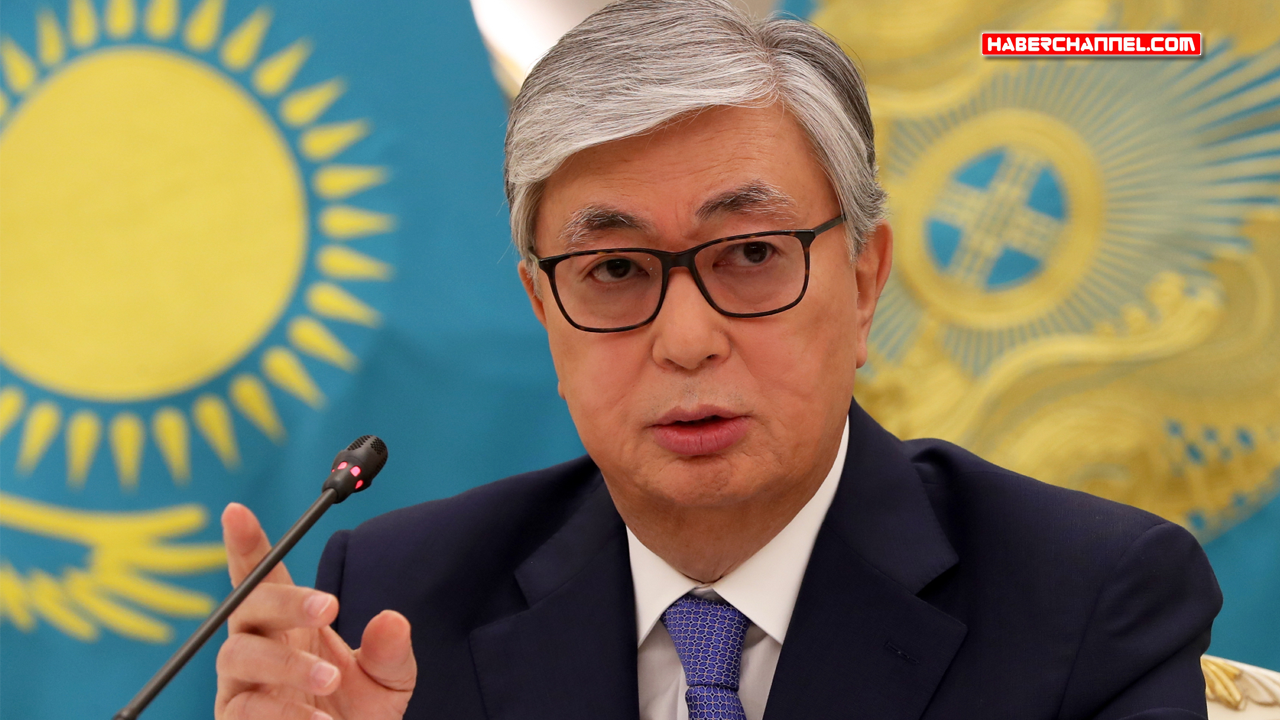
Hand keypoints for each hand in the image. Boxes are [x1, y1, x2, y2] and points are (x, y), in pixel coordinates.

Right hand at [214, 503, 415, 719]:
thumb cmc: (361, 712)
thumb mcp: (390, 679)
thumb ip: (391, 651)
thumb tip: (393, 619)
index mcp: (289, 622)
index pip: (262, 575)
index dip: (245, 544)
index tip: (236, 510)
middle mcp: (257, 645)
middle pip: (249, 605)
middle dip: (287, 601)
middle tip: (331, 608)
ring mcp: (241, 684)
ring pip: (239, 656)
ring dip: (286, 664)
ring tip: (330, 680)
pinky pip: (244, 709)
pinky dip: (285, 714)